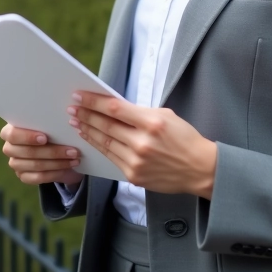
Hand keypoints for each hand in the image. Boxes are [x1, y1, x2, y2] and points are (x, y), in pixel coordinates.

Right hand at [0, 124, 83, 186]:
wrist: (55, 151)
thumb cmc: (50, 132)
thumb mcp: (49, 125)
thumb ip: (49, 122)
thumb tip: (62, 118)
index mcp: (10, 131)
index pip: (12, 135)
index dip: (27, 137)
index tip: (45, 138)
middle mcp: (9, 148)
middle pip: (28, 152)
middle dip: (52, 151)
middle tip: (72, 150)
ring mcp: (15, 164)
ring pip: (36, 165)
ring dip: (58, 162)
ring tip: (74, 158)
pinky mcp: (24, 177)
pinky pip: (39, 177)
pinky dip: (55, 172)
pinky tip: (68, 166)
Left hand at [69, 91, 217, 198]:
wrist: (199, 169)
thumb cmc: (184, 139)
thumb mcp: (166, 116)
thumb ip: (140, 113)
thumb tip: (114, 108)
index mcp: (152, 123)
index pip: (115, 108)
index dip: (94, 101)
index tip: (79, 95)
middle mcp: (142, 142)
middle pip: (106, 126)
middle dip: (86, 115)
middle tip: (72, 108)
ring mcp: (136, 161)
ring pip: (105, 143)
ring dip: (88, 131)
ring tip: (76, 122)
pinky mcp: (134, 176)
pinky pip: (111, 158)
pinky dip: (98, 147)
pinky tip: (91, 139)